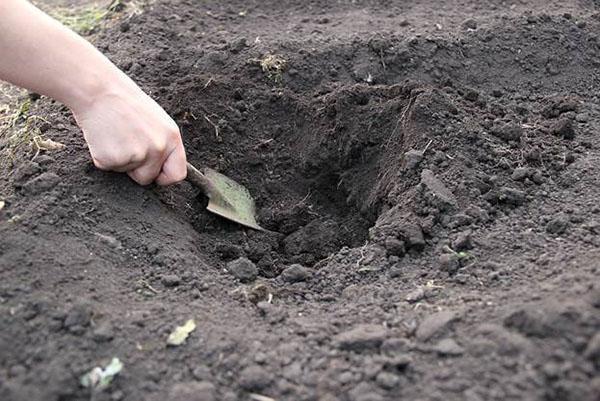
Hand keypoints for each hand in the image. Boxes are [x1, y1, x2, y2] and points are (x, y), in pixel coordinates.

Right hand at [72, 82, 186, 185]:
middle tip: (126, 143)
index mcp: (172, 139)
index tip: (155, 174)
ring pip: (125, 173)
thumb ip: (163, 145)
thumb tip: (163, 169)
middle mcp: (158, 149)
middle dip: (136, 169)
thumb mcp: (157, 122)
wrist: (99, 90)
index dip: (164, 178)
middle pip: (147, 178)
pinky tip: (103, 137)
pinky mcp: (113, 159)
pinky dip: (102, 156)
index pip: (177, 174)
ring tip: (115, 135)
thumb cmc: (126, 103)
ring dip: (119, 160)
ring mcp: (136, 155)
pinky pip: (107, 167)